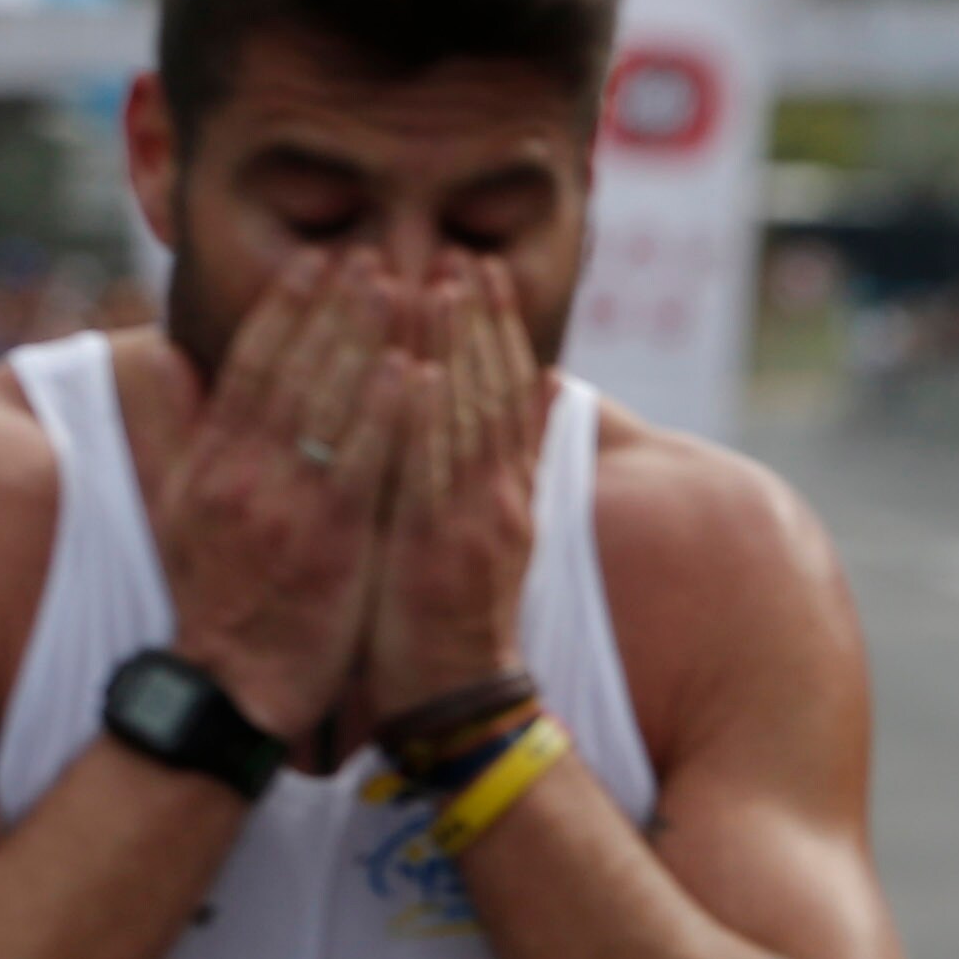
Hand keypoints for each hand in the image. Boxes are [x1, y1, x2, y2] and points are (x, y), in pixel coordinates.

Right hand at [149, 251, 405, 740]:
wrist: (226, 688)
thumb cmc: (214, 598)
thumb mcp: (177, 509)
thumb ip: (177, 432)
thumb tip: (166, 361)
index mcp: (211, 460)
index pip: (250, 364)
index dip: (284, 306)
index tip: (315, 258)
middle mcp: (242, 472)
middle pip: (292, 370)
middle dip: (332, 306)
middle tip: (368, 251)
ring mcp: (284, 507)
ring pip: (327, 406)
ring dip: (364, 339)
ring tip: (398, 284)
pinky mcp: (327, 543)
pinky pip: (360, 466)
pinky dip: (385, 414)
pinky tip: (413, 369)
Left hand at [366, 256, 544, 721]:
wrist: (457, 706)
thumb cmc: (451, 621)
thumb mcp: (493, 535)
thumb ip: (511, 463)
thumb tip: (539, 391)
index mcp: (501, 492)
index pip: (504, 392)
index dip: (495, 327)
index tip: (481, 267)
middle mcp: (493, 499)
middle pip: (491, 392)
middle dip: (479, 319)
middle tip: (464, 252)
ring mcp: (470, 524)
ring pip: (467, 420)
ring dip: (457, 349)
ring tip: (442, 282)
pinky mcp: (440, 554)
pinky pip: (434, 474)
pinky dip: (429, 420)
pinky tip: (419, 369)